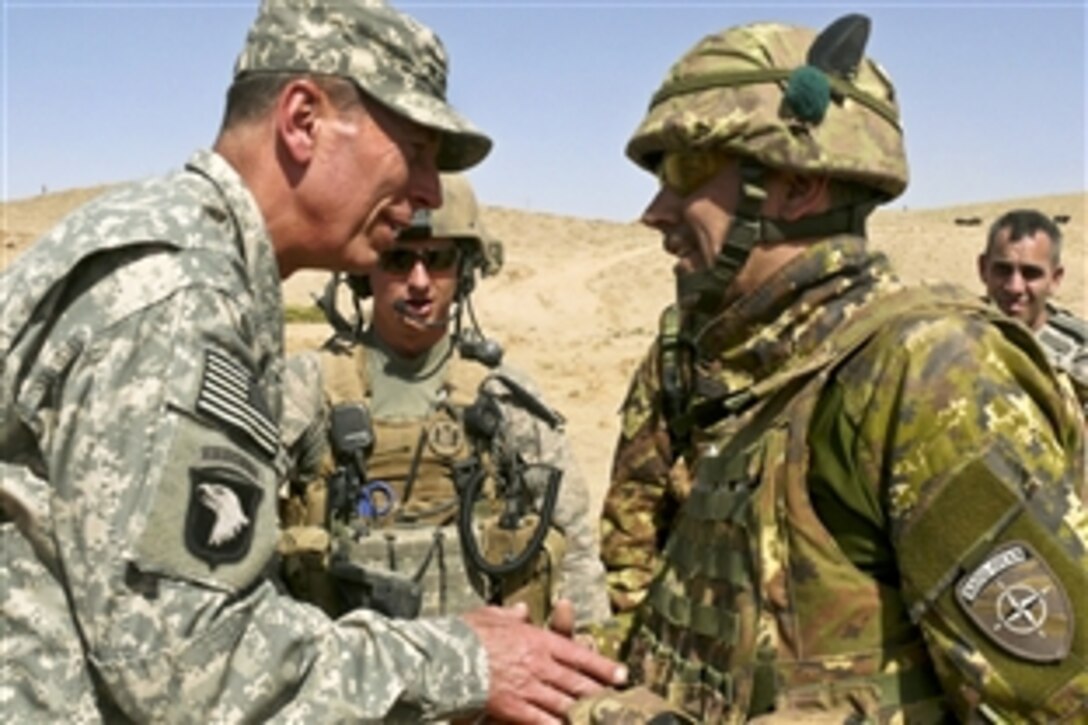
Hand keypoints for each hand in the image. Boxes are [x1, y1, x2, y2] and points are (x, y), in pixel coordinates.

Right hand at [462, 603, 627, 723]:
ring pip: (564, 702)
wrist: (445, 656)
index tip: (621, 674)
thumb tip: (523, 610)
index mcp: (536, 640)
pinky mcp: (513, 709)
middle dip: (600, 692)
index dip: (602, 665)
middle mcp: (538, 664)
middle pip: (577, 682)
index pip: (577, 653)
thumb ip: (511, 615)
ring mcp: (528, 688)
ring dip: (584, 711)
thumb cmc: (465, 634)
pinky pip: (542, 721)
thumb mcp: (490, 615)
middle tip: (620, 701)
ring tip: (601, 717)